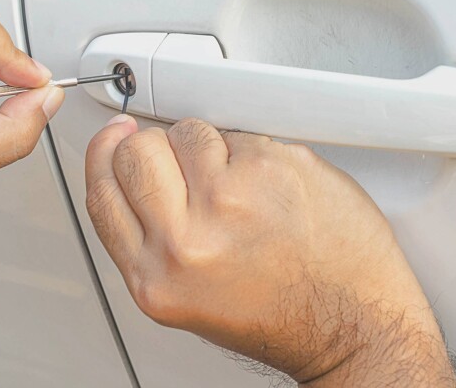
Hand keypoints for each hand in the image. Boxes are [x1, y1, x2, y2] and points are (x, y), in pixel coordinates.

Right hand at [86, 116, 455, 385]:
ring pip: (192, 132)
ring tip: (243, 189)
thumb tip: (127, 170)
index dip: (105, 153)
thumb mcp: (185, 296)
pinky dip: (254, 155)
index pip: (104, 191)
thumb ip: (149, 237)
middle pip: (138, 150)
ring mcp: (235, 196)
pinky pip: (243, 135)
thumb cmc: (278, 315)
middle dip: (156, 147)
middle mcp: (190, 237)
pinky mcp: (276, 166)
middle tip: (185, 165)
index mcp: (157, 275)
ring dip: (211, 149)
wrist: (351, 323)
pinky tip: (274, 191)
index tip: (114, 136)